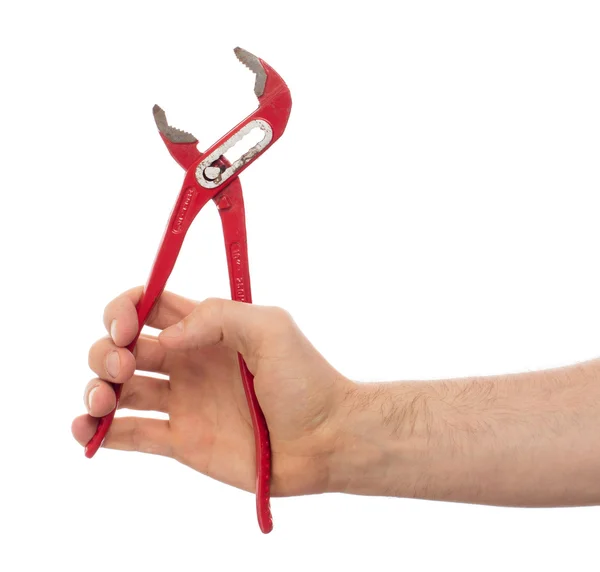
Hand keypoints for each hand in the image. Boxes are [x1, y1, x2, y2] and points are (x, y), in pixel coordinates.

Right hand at [72, 288, 350, 495]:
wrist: (324, 437)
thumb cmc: (305, 378)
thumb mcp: (270, 326)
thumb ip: (217, 315)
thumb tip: (165, 339)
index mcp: (205, 329)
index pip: (148, 307)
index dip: (125, 309)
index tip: (126, 326)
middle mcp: (187, 362)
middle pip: (123, 346)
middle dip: (105, 350)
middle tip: (123, 364)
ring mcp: (182, 402)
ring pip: (119, 389)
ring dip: (95, 389)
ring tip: (101, 400)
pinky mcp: (182, 441)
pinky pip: (131, 435)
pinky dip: (99, 433)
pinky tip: (84, 430)